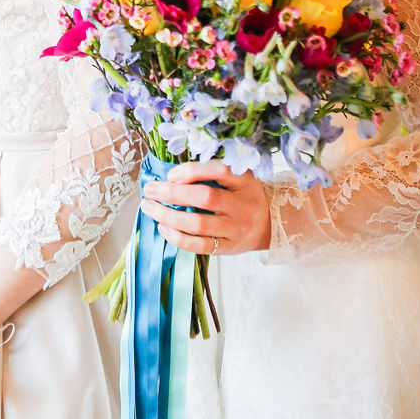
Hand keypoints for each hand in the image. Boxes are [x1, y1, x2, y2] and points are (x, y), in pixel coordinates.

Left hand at [140, 160, 270, 254]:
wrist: (269, 223)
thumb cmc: (243, 196)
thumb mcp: (237, 177)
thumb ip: (210, 173)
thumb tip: (170, 176)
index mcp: (244, 181)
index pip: (219, 170)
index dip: (192, 171)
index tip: (170, 174)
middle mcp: (242, 204)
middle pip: (205, 197)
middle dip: (173, 193)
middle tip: (150, 190)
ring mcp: (236, 228)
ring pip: (199, 224)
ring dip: (169, 216)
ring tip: (150, 208)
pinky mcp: (229, 247)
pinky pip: (200, 245)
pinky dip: (178, 238)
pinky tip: (163, 229)